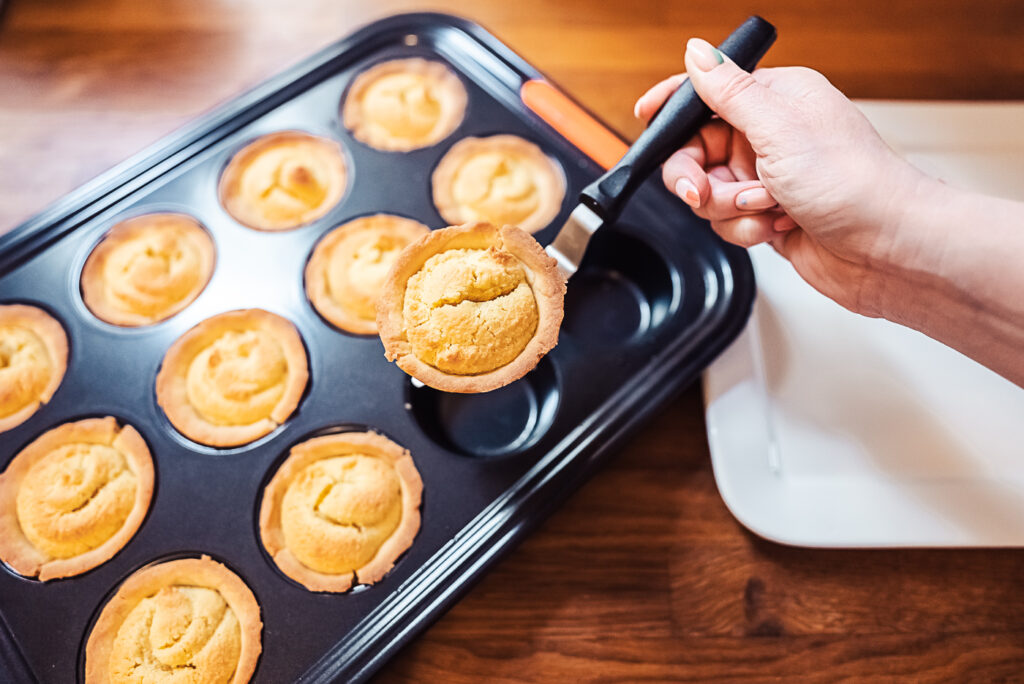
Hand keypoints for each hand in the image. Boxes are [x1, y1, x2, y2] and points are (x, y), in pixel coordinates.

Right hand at [634, 39, 935, 316]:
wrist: (887, 249)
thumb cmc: (854, 184)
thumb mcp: (779, 128)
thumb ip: (729, 92)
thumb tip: (696, 52)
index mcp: (776, 100)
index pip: (708, 94)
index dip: (672, 108)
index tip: (645, 117)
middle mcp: (770, 137)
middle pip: (695, 152)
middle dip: (700, 178)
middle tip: (707, 191)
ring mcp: (768, 179)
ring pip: (707, 193)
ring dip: (729, 208)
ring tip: (767, 209)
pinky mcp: (768, 216)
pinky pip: (726, 223)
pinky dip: (744, 230)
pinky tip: (777, 228)